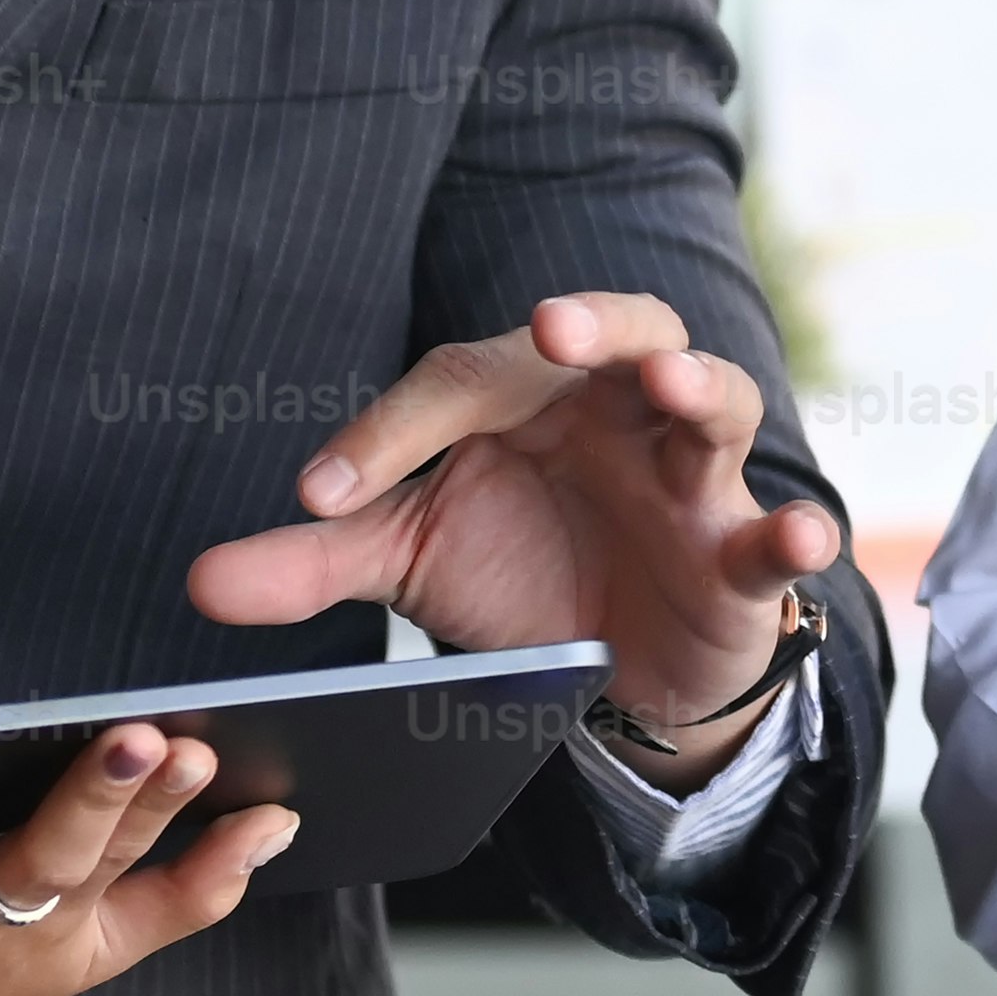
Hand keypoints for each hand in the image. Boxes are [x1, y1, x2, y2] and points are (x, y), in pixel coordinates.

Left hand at [181, 293, 838, 784]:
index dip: (387, 437)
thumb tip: (198, 583)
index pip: (456, 386)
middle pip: (620, 331)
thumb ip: (313, 560)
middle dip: (592, 324)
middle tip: (546, 329)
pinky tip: (798, 535)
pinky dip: (795, 531)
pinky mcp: (740, 553)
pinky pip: (776, 531)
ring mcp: (689, 477)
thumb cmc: (514, 575)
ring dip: (695, 385)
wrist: (619, 671)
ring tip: (665, 381)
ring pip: (713, 401)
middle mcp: (614, 413)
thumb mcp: (405, 564)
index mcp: (526, 399)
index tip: (321, 498)